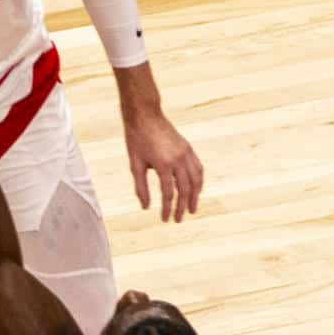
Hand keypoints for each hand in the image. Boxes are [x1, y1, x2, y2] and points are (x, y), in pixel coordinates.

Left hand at [123, 107, 203, 221]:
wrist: (145, 114)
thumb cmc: (136, 139)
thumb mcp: (135, 164)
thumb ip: (141, 187)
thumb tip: (146, 207)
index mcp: (163, 164)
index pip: (168, 193)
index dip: (167, 208)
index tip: (165, 219)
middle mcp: (178, 159)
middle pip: (185, 190)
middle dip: (183, 207)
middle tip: (179, 220)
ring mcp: (185, 153)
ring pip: (196, 180)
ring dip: (195, 196)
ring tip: (192, 209)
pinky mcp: (188, 148)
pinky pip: (198, 168)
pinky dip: (198, 181)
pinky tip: (196, 190)